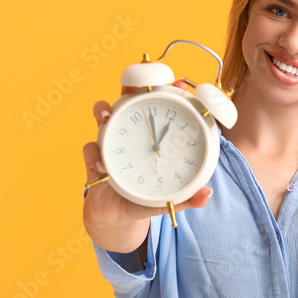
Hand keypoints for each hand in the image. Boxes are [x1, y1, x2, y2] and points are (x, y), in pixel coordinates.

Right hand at [82, 79, 211, 252]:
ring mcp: (109, 143)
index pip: (157, 108)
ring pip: (102, 117)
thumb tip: (207, 195)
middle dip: (130, 85)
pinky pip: (90, 151)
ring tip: (106, 116)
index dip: (167, 92)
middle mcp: (129, 132)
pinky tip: (101, 165)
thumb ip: (188, 195)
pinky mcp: (94, 160)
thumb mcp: (169, 195)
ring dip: (102, 111)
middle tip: (135, 85)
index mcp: (150, 135)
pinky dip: (94, 155)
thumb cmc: (146, 195)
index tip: (178, 82)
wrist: (119, 214)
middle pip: (127, 100)